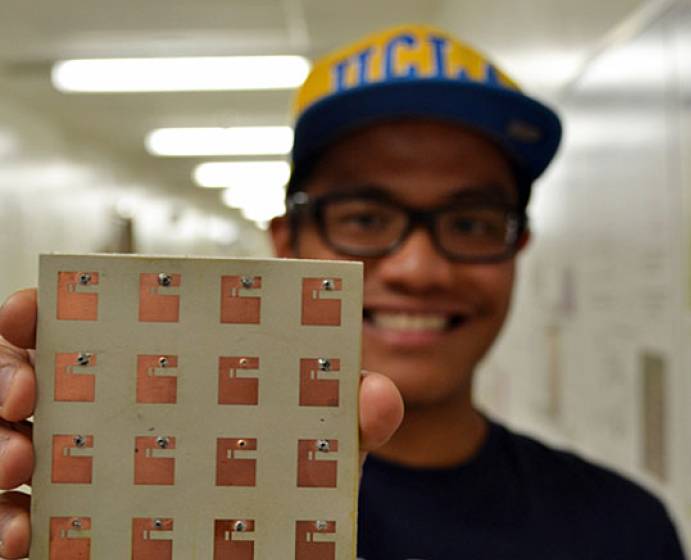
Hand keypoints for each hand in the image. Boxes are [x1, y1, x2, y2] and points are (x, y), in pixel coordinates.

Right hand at [0, 288, 402, 557]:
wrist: (277, 550)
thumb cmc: (287, 486)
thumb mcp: (319, 448)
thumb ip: (348, 419)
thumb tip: (377, 398)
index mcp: (154, 381)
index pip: (83, 332)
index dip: (44, 314)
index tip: (31, 308)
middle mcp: (103, 422)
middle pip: (25, 379)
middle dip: (7, 373)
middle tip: (25, 390)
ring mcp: (78, 478)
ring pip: (6, 447)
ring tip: (18, 459)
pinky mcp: (66, 531)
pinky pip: (10, 521)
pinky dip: (4, 522)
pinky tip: (24, 528)